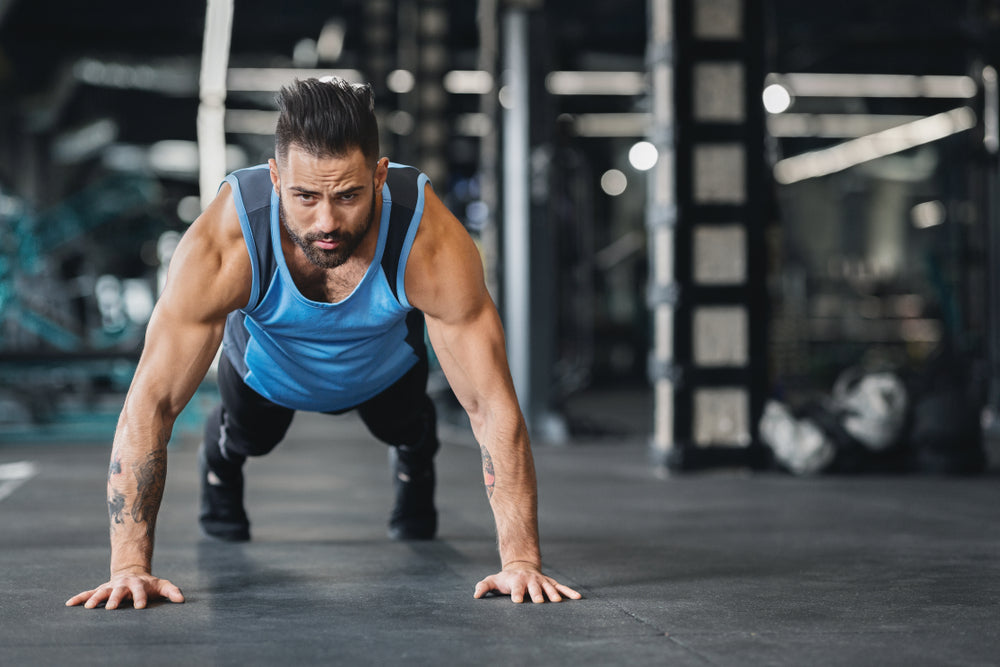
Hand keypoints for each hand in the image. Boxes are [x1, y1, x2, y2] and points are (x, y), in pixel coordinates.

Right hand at [65, 570, 184, 609]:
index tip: (140, 607)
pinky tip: (70, 604)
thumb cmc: (149, 584)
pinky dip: (80, 597)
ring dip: (95, 598)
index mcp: (138, 584)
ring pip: (101, 591)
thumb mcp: (162, 585)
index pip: (140, 591)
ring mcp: (111, 586)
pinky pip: (88, 593)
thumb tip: (181, 600)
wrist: (132, 572)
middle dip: (115, 598)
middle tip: (111, 608)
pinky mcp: (101, 589)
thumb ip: (171, 591)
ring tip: (89, 608)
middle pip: (119, 591)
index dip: (140, 598)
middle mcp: (123, 584)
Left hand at [473, 564, 581, 602]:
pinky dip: (569, 592)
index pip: (516, 588)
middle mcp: (531, 581)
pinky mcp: (551, 583)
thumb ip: (484, 586)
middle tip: (539, 601)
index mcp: (517, 581)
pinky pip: (561, 587)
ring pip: (549, 588)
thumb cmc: (505, 578)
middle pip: (534, 588)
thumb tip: (475, 595)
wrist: (521, 567)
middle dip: (537, 594)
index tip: (517, 601)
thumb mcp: (493, 580)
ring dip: (553, 594)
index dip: (516, 594)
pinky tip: (578, 598)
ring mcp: (542, 582)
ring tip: (558, 601)